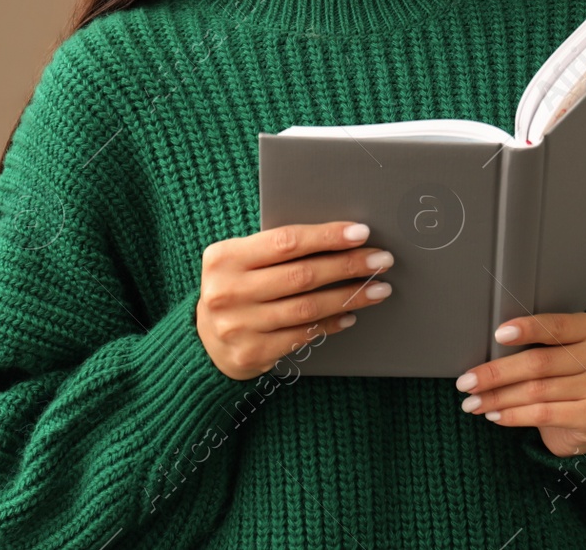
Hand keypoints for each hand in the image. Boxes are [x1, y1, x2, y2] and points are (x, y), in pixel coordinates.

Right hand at [196, 221, 394, 380]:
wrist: (204, 341)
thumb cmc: (235, 288)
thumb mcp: (240, 260)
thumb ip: (275, 250)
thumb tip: (339, 238)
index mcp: (225, 257)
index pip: (286, 241)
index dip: (327, 236)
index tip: (360, 232)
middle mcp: (228, 291)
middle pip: (302, 275)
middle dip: (348, 265)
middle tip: (381, 259)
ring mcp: (239, 325)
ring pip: (308, 308)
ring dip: (350, 297)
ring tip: (378, 288)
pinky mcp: (252, 353)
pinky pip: (303, 335)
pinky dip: (331, 323)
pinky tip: (351, 315)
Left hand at [454, 312, 585, 456]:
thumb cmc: (564, 375)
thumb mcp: (557, 350)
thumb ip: (537, 343)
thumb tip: (489, 347)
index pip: (557, 326)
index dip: (527, 330)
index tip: (497, 335)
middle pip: (540, 362)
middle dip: (497, 373)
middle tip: (466, 382)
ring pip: (537, 391)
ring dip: (498, 398)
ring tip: (472, 402)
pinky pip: (545, 414)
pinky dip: (514, 415)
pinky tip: (495, 416)